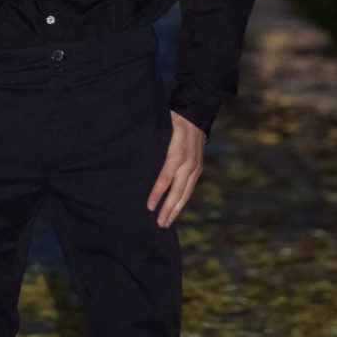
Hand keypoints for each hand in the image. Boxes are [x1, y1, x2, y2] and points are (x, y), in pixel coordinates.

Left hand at [146, 110, 205, 227]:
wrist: (196, 113)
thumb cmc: (174, 119)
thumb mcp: (162, 128)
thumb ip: (153, 143)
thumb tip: (137, 158)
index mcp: (177, 154)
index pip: (165, 178)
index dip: (157, 193)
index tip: (149, 206)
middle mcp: (188, 163)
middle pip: (178, 191)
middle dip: (168, 209)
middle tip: (160, 224)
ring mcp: (195, 167)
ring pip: (186, 193)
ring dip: (176, 209)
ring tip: (167, 222)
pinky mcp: (198, 168)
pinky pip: (190, 188)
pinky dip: (183, 200)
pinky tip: (176, 208)